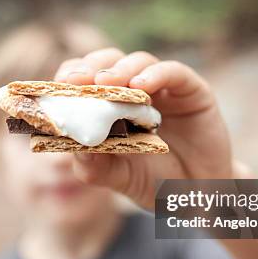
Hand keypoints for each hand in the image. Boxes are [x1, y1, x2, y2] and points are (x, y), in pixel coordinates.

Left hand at [54, 48, 233, 209]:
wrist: (199, 197)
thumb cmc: (156, 183)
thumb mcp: (120, 179)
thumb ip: (96, 167)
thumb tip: (75, 149)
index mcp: (111, 106)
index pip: (85, 80)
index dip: (70, 78)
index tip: (58, 87)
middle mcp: (136, 91)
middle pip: (108, 62)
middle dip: (90, 67)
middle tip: (77, 80)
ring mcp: (164, 89)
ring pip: (139, 61)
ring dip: (120, 69)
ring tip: (106, 82)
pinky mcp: (192, 90)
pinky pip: (174, 72)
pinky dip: (156, 74)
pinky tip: (141, 86)